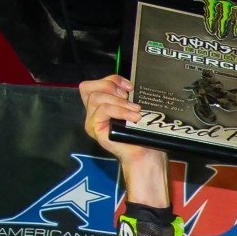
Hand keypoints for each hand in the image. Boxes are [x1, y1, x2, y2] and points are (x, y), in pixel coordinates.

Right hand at [78, 75, 172, 207]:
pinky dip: (119, 110)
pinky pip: (102, 111)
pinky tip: (133, 116)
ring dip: (119, 102)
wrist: (146, 155)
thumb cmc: (142, 134)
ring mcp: (92, 121)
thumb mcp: (134, 109)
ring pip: (97, 98)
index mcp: (101, 105)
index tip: (129, 86)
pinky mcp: (95, 129)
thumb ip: (127, 97)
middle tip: (129, 96)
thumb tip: (129, 84)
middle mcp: (93, 112)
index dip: (110, 80)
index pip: (94, 84)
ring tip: (135, 110)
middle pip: (89, 87)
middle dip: (111, 86)